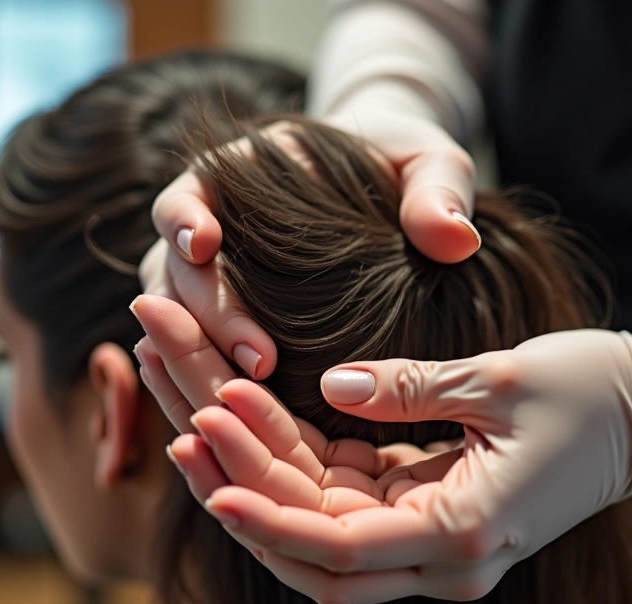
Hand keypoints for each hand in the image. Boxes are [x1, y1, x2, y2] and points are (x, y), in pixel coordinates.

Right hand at [140, 116, 480, 379]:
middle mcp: (214, 233)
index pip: (185, 196)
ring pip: (180, 323)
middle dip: (209, 318)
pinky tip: (254, 410)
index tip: (202, 243)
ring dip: (207, 358)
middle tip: (259, 362)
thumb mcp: (427, 165)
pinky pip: (206, 352)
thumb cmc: (398, 170)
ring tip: (255, 392)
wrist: (386, 196)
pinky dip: (219, 377)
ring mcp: (217, 282)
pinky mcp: (236, 323)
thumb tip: (456, 239)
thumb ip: (437, 190)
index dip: (182, 220)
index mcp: (238, 178)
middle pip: (176, 275)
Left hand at [187, 329, 631, 603]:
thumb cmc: (591, 395)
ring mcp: (429, 534)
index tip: (206, 480)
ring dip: (260, 478)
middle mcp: (439, 554)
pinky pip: (345, 495)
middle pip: (315, 546)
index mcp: (462, 533)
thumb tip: (328, 382)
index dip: (267, 521)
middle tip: (185, 428)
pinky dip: (297, 464)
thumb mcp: (500, 381)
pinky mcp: (423, 506)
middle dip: (245, 492)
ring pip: (320, 525)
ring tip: (199, 417)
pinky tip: (252, 418)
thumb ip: (409, 387)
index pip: (339, 549)